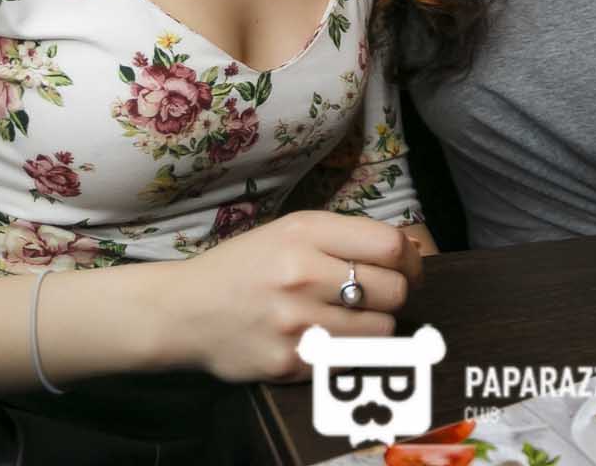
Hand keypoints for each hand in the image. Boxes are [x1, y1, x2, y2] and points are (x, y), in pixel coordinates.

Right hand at [160, 211, 423, 382]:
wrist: (185, 310)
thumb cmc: (245, 266)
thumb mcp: (290, 231)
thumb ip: (345, 237)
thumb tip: (408, 251)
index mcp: (304, 233)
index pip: (390, 247)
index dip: (411, 261)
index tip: (408, 268)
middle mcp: (302, 275)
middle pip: (393, 291)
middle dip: (395, 293)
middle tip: (379, 295)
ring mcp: (296, 323)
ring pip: (381, 330)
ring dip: (375, 325)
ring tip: (350, 317)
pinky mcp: (291, 363)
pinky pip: (350, 360)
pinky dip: (348, 350)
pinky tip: (326, 338)